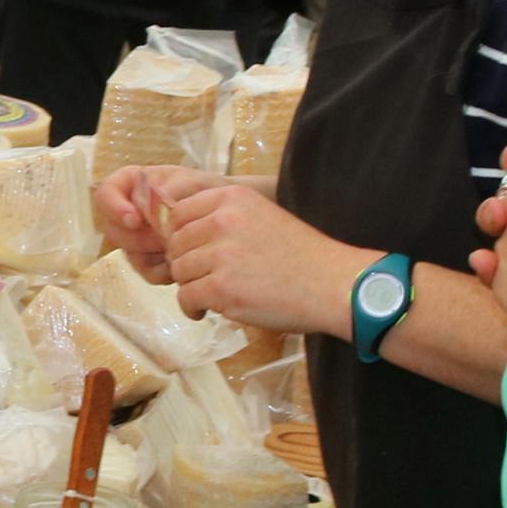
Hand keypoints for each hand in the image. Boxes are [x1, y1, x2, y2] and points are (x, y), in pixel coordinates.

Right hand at [93, 161, 266, 279]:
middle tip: (164, 240)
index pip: (105, 194)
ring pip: (129, 253)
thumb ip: (169, 191)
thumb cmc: (212, 192)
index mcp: (134, 184)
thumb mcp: (193, 183)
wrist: (233, 217)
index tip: (136, 219)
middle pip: (114, 230)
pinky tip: (181, 265)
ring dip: (153, 255)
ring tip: (178, 250)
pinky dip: (163, 271)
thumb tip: (149, 209)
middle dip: (140, 238)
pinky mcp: (152, 260)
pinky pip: (146, 271)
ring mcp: (140, 238)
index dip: (114, 208)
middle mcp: (131, 211)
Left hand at [165, 180, 361, 338]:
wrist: (331, 284)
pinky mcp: (221, 287)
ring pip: (179, 271)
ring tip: (212, 295)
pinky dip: (192, 308)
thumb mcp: (261, 215)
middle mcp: (222, 220)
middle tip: (205, 278)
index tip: (193, 252)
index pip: (177, 212)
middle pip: (175, 243)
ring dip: (191, 286)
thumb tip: (178, 233)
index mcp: (231, 197)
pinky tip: (208, 310)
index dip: (180, 236)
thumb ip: (223, 217)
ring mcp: (221, 254)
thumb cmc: (300, 254)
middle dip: (185, 263)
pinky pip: (186, 297)